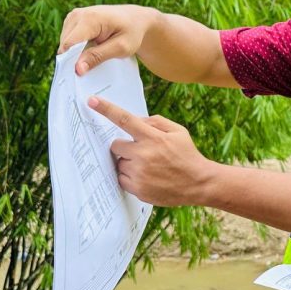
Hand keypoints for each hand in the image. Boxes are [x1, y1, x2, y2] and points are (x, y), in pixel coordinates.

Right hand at [59, 4, 157, 75]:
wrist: (135, 19)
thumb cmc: (131, 33)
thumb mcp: (121, 48)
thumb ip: (98, 57)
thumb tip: (77, 68)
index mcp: (89, 19)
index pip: (70, 44)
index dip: (71, 61)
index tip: (78, 76)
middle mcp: (77, 15)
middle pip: (65, 44)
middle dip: (74, 58)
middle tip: (90, 68)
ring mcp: (73, 16)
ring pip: (65, 43)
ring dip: (76, 53)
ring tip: (94, 57)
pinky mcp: (72, 20)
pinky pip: (68, 39)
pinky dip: (77, 48)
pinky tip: (90, 50)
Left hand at [88, 95, 214, 205]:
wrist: (199, 183)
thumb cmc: (187, 155)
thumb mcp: (178, 132)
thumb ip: (156, 122)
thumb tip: (135, 120)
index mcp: (153, 138)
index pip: (125, 119)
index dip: (106, 109)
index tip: (91, 100)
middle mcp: (143, 155)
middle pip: (116, 145)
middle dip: (126, 147)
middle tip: (142, 152)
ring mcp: (138, 173)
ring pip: (119, 163)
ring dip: (129, 163)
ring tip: (150, 168)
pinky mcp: (137, 189)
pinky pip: (122, 179)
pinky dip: (131, 178)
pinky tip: (148, 178)